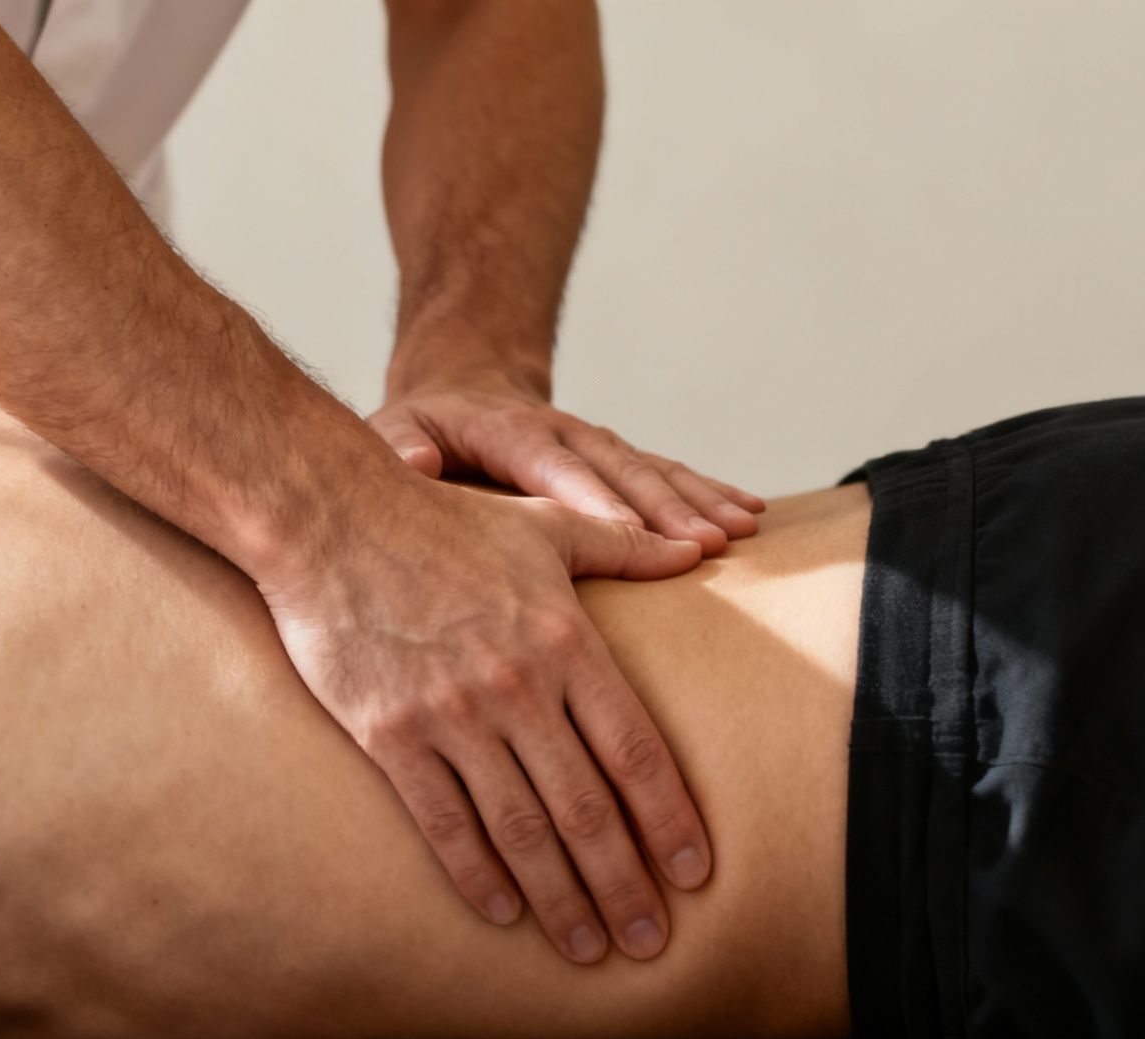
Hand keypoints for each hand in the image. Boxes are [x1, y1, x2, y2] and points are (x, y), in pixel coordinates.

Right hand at [256, 472, 714, 963]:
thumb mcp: (544, 523)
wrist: (329, 520)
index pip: (636, 750)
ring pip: (521, 829)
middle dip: (624, 884)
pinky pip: (443, 822)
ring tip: (587, 947)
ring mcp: (452, 716)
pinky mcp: (390, 736)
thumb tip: (696, 549)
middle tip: (649, 942)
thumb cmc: (439, 521)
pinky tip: (503, 912)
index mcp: (566, 641)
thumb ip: (623, 546)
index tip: (695, 874)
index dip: (670, 820)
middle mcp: (518, 687)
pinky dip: (476, 874)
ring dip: (560, 898)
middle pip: (587, 808)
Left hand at [370, 378, 766, 554]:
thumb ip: (399, 446)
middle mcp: (562, 433)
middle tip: (703, 545)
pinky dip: (709, 491)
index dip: (590, 497)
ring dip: (698, 500)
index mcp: (507, 431)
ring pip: (652, 470)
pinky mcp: (615, 458)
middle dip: (662, 508)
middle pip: (617, 469)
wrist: (461, 385)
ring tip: (739, 530)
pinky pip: (668, 473)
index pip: (551, 466)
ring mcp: (594, 444)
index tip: (624, 532)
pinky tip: (750, 513)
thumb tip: (416, 462)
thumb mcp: (394, 430)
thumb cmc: (421, 428)